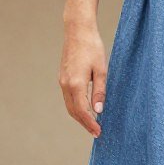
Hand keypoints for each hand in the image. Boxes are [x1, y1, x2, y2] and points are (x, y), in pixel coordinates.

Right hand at [59, 21, 106, 137]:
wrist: (77, 31)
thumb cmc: (92, 48)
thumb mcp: (101, 71)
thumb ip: (100, 92)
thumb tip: (99, 111)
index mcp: (75, 83)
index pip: (82, 110)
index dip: (90, 123)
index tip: (99, 132)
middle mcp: (65, 84)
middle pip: (73, 111)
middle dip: (85, 123)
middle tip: (97, 133)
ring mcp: (62, 81)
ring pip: (69, 106)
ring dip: (80, 117)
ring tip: (92, 125)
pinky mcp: (63, 77)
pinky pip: (68, 98)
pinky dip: (76, 108)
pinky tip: (86, 110)